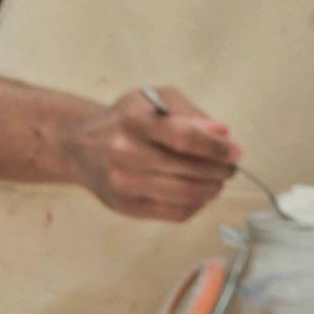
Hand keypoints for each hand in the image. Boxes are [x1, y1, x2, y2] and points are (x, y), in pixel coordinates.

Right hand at [59, 86, 239, 221]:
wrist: (79, 145)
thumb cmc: (125, 120)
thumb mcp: (153, 99)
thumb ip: (189, 113)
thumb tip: (222, 133)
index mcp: (133, 121)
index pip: (185, 137)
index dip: (217, 147)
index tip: (235, 151)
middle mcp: (123, 152)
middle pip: (190, 169)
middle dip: (220, 170)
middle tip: (229, 167)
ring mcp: (122, 182)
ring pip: (186, 195)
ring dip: (212, 189)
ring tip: (216, 181)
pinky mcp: (125, 206)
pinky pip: (175, 213)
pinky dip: (196, 205)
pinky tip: (198, 194)